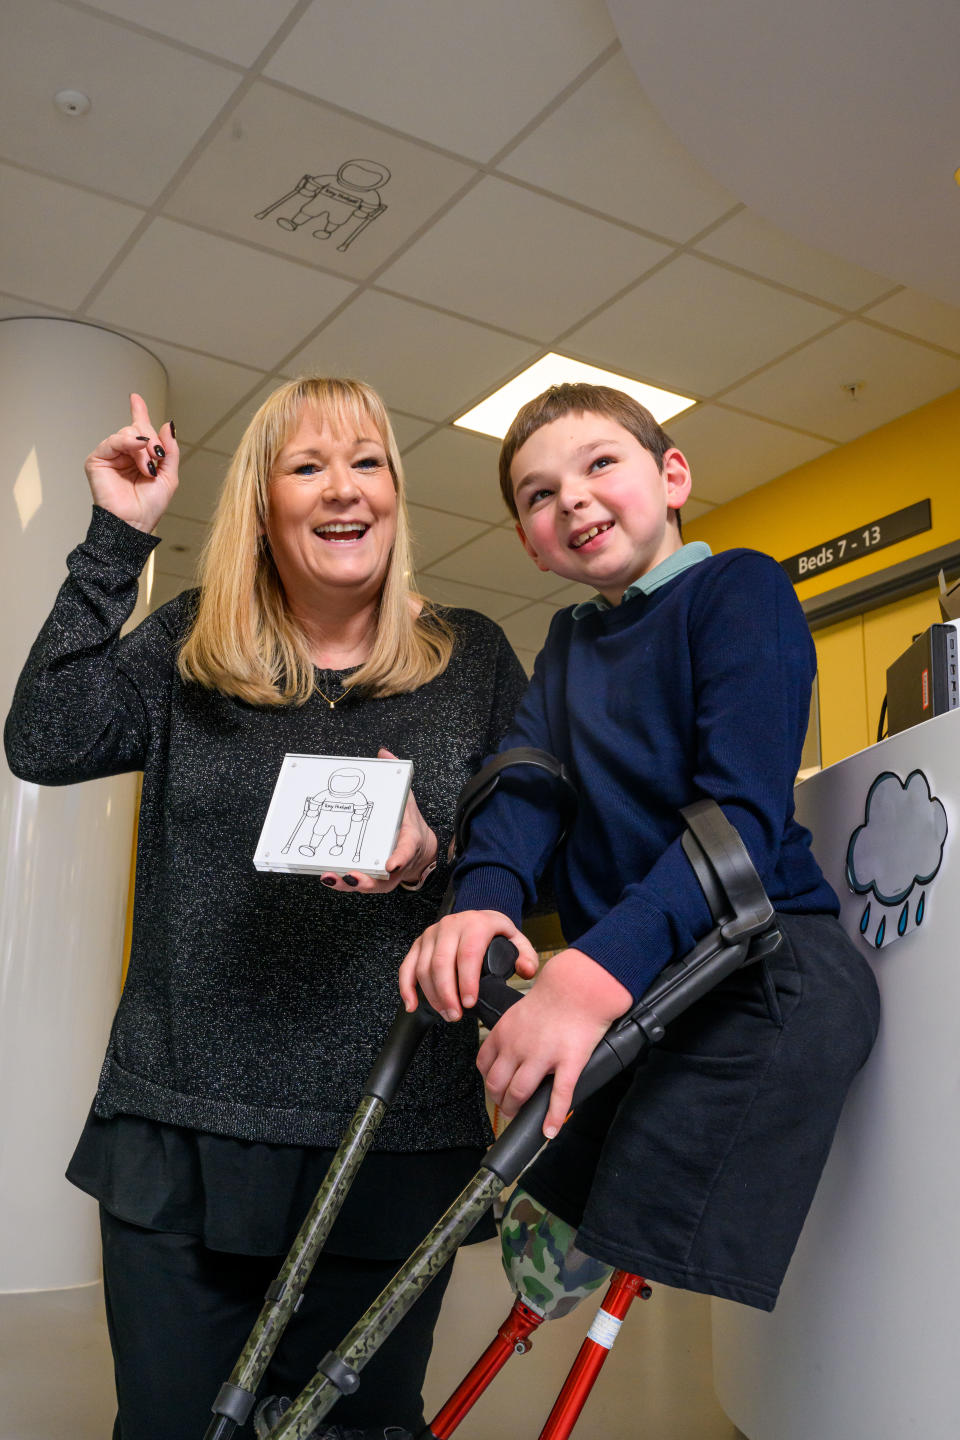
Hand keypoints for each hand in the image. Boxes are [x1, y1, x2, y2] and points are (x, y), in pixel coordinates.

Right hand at [84, 392, 177, 533]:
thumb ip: (170, 450)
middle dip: (152, 440)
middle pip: (138, 430)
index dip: (138, 412)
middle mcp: (124, 454)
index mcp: (139, 457)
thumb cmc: (150, 506)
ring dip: (143, 448)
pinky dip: (128, 443)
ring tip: (148, 467)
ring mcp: (110, 456)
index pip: (139, 430)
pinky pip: (113, 440)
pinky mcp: (97, 460)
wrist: (135, 522)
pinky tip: (139, 450)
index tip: (135, 397)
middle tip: (158, 456)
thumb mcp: (169, 475)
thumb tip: (168, 424)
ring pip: (128, 434)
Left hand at [318, 749, 437, 894]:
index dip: (399, 858)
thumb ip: (396, 777)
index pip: (407, 850)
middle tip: (351, 875)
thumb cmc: (409, 823)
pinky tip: (328, 876)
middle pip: (384, 879)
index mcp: (409, 841)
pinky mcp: (375, 878)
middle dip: (366, 880)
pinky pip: (360, 883)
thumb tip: (384, 754)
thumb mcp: (407, 798)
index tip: (391, 864)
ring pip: (370, 885)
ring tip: (330, 877)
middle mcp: (398, 863)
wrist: (421, 847)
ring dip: (349, 884)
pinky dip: (344, 882)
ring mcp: (387, 874)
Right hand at [398, 910, 538, 1020]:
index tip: (470, 1003)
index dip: (467, 981)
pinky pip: (407, 966)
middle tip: (456, 1015)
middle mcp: (450, 926)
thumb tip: (526, 971)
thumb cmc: (494, 932)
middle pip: (441, 963)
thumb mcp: (516, 939)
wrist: (476, 918)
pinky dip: (406, 988)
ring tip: (447, 1013)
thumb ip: (527, 956)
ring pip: (423, 967)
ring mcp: (431, 934)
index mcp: (475, 924)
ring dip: (432, 995)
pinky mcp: (419, 943)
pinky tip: (412, 1004)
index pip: (468, 954)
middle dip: (447, 994)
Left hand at [478, 948, 631, 1138]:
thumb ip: (510, 1034)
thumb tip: (508, 1054)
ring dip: (516, 1109)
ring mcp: (543, 1056)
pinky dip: (553, 1117)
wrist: (580, 987)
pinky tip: (550, 1130)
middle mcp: (518, 1046)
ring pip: (519, 1092)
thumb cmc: (555, 997)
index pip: (484, 1065)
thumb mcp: (519, 1012)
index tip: (495, 1088)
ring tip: (520, 1115)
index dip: (489, 1081)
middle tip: (507, 1106)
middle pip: (497, 1084)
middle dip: (499, 1100)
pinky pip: (559, 1096)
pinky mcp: (568, 1062)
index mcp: (504, 1032)